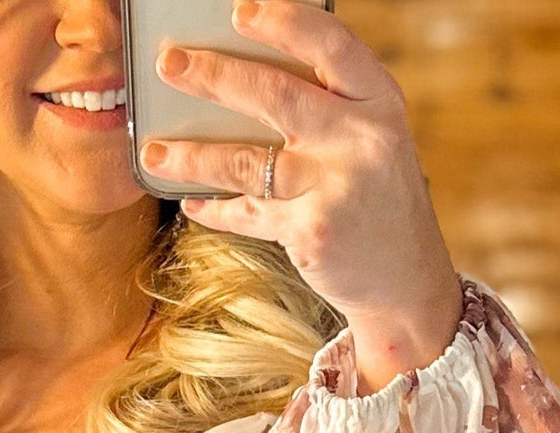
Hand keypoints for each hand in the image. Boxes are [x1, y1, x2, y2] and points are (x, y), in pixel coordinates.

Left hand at [140, 0, 464, 392]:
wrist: (406, 280)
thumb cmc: (376, 199)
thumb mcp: (371, 140)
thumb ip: (329, 108)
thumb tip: (244, 75)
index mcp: (379, 101)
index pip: (331, 45)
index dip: (284, 23)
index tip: (240, 11)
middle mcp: (361, 138)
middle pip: (275, 94)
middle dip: (213, 75)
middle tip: (169, 64)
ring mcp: (336, 188)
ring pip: (247, 160)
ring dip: (192, 156)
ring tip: (153, 151)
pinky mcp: (312, 233)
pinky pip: (249, 213)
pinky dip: (216, 209)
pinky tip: (191, 202)